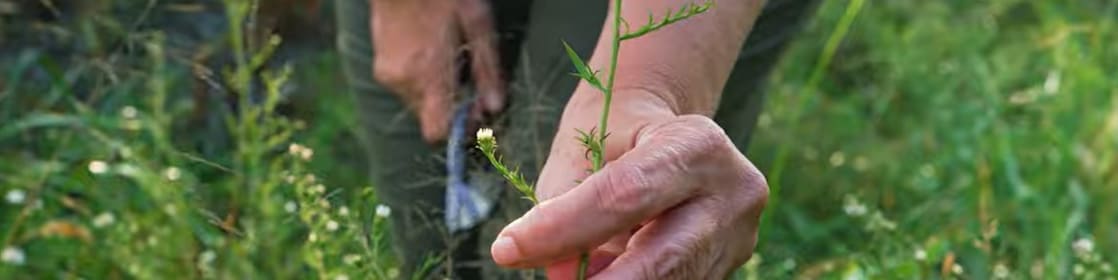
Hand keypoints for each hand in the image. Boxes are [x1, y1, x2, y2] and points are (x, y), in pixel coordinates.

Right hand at [371, 0, 504, 141]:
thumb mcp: (477, 23)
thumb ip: (487, 69)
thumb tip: (496, 108)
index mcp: (429, 73)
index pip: (438, 130)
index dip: (459, 129)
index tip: (475, 111)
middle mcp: (403, 81)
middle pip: (430, 118)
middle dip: (450, 107)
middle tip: (467, 78)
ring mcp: (387, 74)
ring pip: (417, 102)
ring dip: (435, 91)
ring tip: (447, 57)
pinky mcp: (379, 66)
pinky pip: (405, 87)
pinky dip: (420, 79)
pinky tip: (430, 51)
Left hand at [489, 91, 768, 278]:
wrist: (666, 136)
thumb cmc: (614, 137)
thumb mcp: (580, 153)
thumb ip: (564, 208)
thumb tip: (559, 276)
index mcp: (695, 143)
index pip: (624, 196)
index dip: (563, 229)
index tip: (508, 248)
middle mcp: (731, 192)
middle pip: (660, 259)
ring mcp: (738, 237)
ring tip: (567, 271)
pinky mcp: (729, 267)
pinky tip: (603, 272)